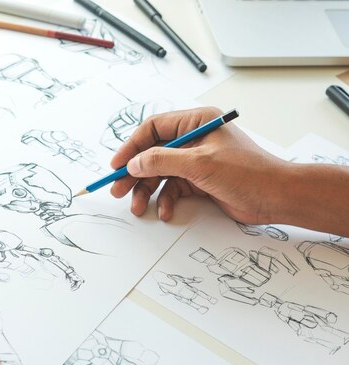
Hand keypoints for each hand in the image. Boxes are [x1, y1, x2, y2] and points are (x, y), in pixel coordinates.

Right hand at [110, 107, 287, 223]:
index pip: (153, 129)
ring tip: (139, 207)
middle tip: (119, 189)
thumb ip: (163, 161)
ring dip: (147, 191)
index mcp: (196, 122)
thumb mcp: (200, 164)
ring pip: (160, 174)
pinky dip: (166, 200)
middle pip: (152, 153)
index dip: (132, 147)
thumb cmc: (248, 173)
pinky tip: (165, 211)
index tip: (117, 165)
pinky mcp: (200, 181)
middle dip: (135, 173)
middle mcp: (194, 139)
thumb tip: (134, 163)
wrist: (277, 198)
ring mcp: (196, 161)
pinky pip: (173, 189)